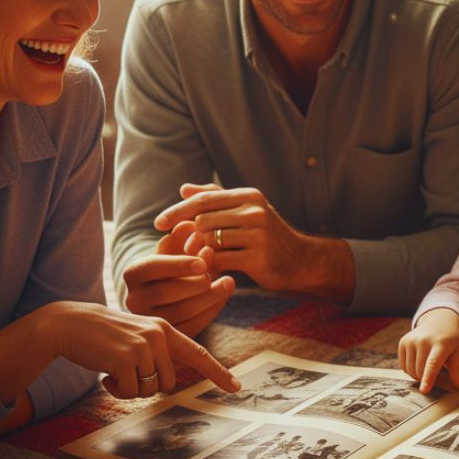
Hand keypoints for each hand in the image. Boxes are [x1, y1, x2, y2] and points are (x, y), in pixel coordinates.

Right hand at [0, 301, 239, 405]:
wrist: (70, 324)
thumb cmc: (103, 337)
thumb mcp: (137, 337)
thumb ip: (157, 352)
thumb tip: (167, 382)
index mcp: (165, 329)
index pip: (198, 353)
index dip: (217, 373)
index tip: (236, 388)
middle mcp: (159, 334)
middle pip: (169, 383)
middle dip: (147, 386)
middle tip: (126, 371)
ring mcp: (143, 345)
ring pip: (150, 390)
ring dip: (130, 388)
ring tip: (114, 368)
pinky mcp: (126, 358)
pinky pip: (130, 392)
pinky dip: (116, 390)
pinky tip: (105, 373)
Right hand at [123, 221, 234, 337]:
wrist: (162, 297)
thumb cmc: (171, 266)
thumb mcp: (174, 249)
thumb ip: (181, 237)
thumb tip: (191, 224)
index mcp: (132, 273)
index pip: (153, 266)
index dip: (180, 262)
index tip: (205, 257)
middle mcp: (134, 299)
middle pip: (169, 291)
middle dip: (198, 281)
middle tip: (218, 272)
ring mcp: (149, 321)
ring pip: (183, 311)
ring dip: (211, 295)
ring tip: (230, 282)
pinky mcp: (166, 338)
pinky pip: (193, 325)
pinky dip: (212, 309)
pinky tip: (224, 295)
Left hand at [155, 183, 353, 300]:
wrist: (300, 260)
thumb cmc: (267, 235)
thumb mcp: (245, 211)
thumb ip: (214, 198)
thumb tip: (183, 189)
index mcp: (248, 196)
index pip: (204, 199)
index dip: (177, 210)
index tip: (158, 224)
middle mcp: (254, 211)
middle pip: (203, 220)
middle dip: (190, 235)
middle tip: (186, 247)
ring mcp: (258, 234)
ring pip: (210, 240)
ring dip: (200, 252)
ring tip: (202, 258)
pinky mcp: (258, 257)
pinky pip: (220, 260)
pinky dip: (211, 265)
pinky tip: (213, 269)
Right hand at [398, 309, 458, 393]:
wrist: (439, 321)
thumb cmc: (451, 340)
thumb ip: (458, 371)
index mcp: (441, 343)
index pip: (433, 363)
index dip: (428, 378)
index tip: (424, 390)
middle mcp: (423, 340)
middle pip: (420, 371)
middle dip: (427, 379)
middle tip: (437, 375)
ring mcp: (411, 340)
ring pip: (411, 371)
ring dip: (419, 375)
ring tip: (428, 366)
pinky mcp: (403, 342)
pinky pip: (403, 366)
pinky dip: (411, 370)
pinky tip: (419, 362)